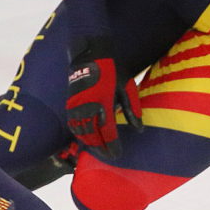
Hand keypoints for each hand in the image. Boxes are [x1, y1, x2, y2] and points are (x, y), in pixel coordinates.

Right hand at [65, 37, 141, 156]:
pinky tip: (85, 138)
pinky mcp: (70, 102)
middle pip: (93, 136)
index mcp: (103, 102)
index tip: (117, 155)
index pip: (107, 132)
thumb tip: (139, 129)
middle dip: (101, 148)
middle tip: (109, 156)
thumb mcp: (127, 87)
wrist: (89, 53)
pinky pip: (73, 124)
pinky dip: (79, 134)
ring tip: (98, 150)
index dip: (112, 146)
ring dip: (90, 143)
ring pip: (81, 132)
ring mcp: (76, 105)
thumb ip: (132, 109)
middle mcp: (87, 106)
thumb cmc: (112, 69)